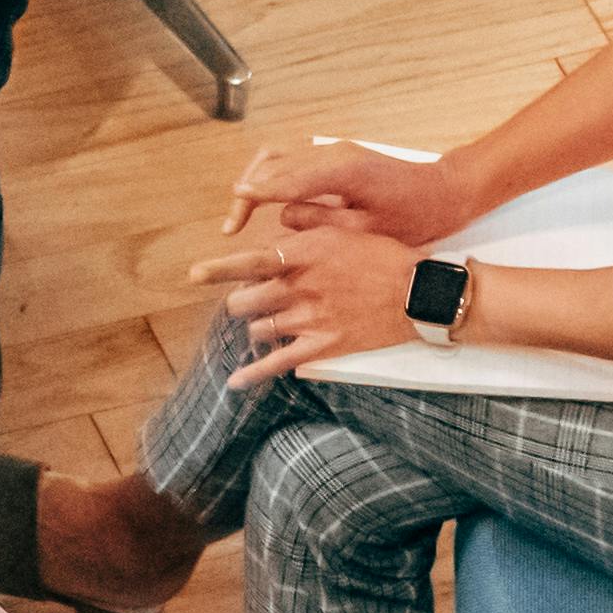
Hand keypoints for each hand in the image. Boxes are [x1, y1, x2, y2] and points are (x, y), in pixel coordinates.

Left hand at [193, 215, 422, 389]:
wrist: (418, 293)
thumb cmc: (383, 256)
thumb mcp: (343, 230)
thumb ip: (304, 231)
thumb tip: (273, 234)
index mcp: (304, 254)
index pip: (249, 262)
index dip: (217, 269)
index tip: (193, 275)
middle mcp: (301, 287)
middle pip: (246, 300)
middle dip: (241, 301)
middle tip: (247, 299)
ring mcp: (310, 319)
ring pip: (258, 328)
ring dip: (255, 325)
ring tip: (265, 321)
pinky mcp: (322, 346)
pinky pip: (279, 363)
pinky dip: (254, 374)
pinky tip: (235, 382)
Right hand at [222, 138, 476, 244]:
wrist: (444, 192)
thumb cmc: (414, 217)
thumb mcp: (367, 231)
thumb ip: (321, 221)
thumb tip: (283, 215)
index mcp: (343, 171)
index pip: (285, 181)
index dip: (255, 196)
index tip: (232, 215)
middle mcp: (334, 152)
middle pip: (273, 163)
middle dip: (248, 192)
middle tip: (231, 226)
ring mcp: (334, 149)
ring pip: (278, 155)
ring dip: (257, 179)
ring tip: (241, 211)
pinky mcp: (336, 153)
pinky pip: (292, 156)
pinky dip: (272, 174)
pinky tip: (265, 196)